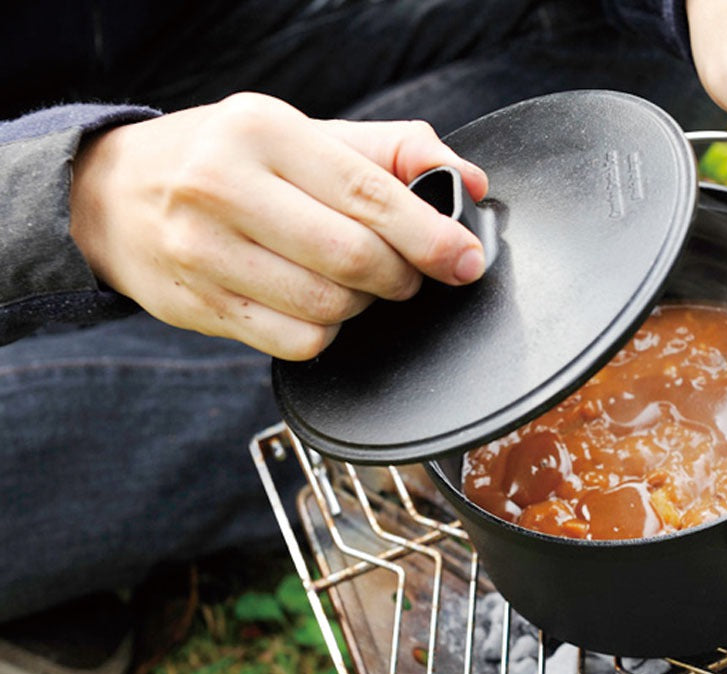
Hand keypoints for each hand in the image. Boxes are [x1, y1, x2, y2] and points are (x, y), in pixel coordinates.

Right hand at [69, 93, 488, 359]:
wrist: (112, 195)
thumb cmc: (225, 159)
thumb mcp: (301, 133)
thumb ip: (388, 152)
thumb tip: (466, 181)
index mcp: (262, 131)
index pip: (369, 194)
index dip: (431, 236)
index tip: (466, 260)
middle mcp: (224, 187)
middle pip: (353, 259)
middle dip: (401, 276)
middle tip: (406, 273)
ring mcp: (205, 252)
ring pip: (328, 307)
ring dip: (364, 305)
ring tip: (355, 283)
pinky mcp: (199, 306)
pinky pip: (297, 342)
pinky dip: (327, 333)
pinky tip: (317, 305)